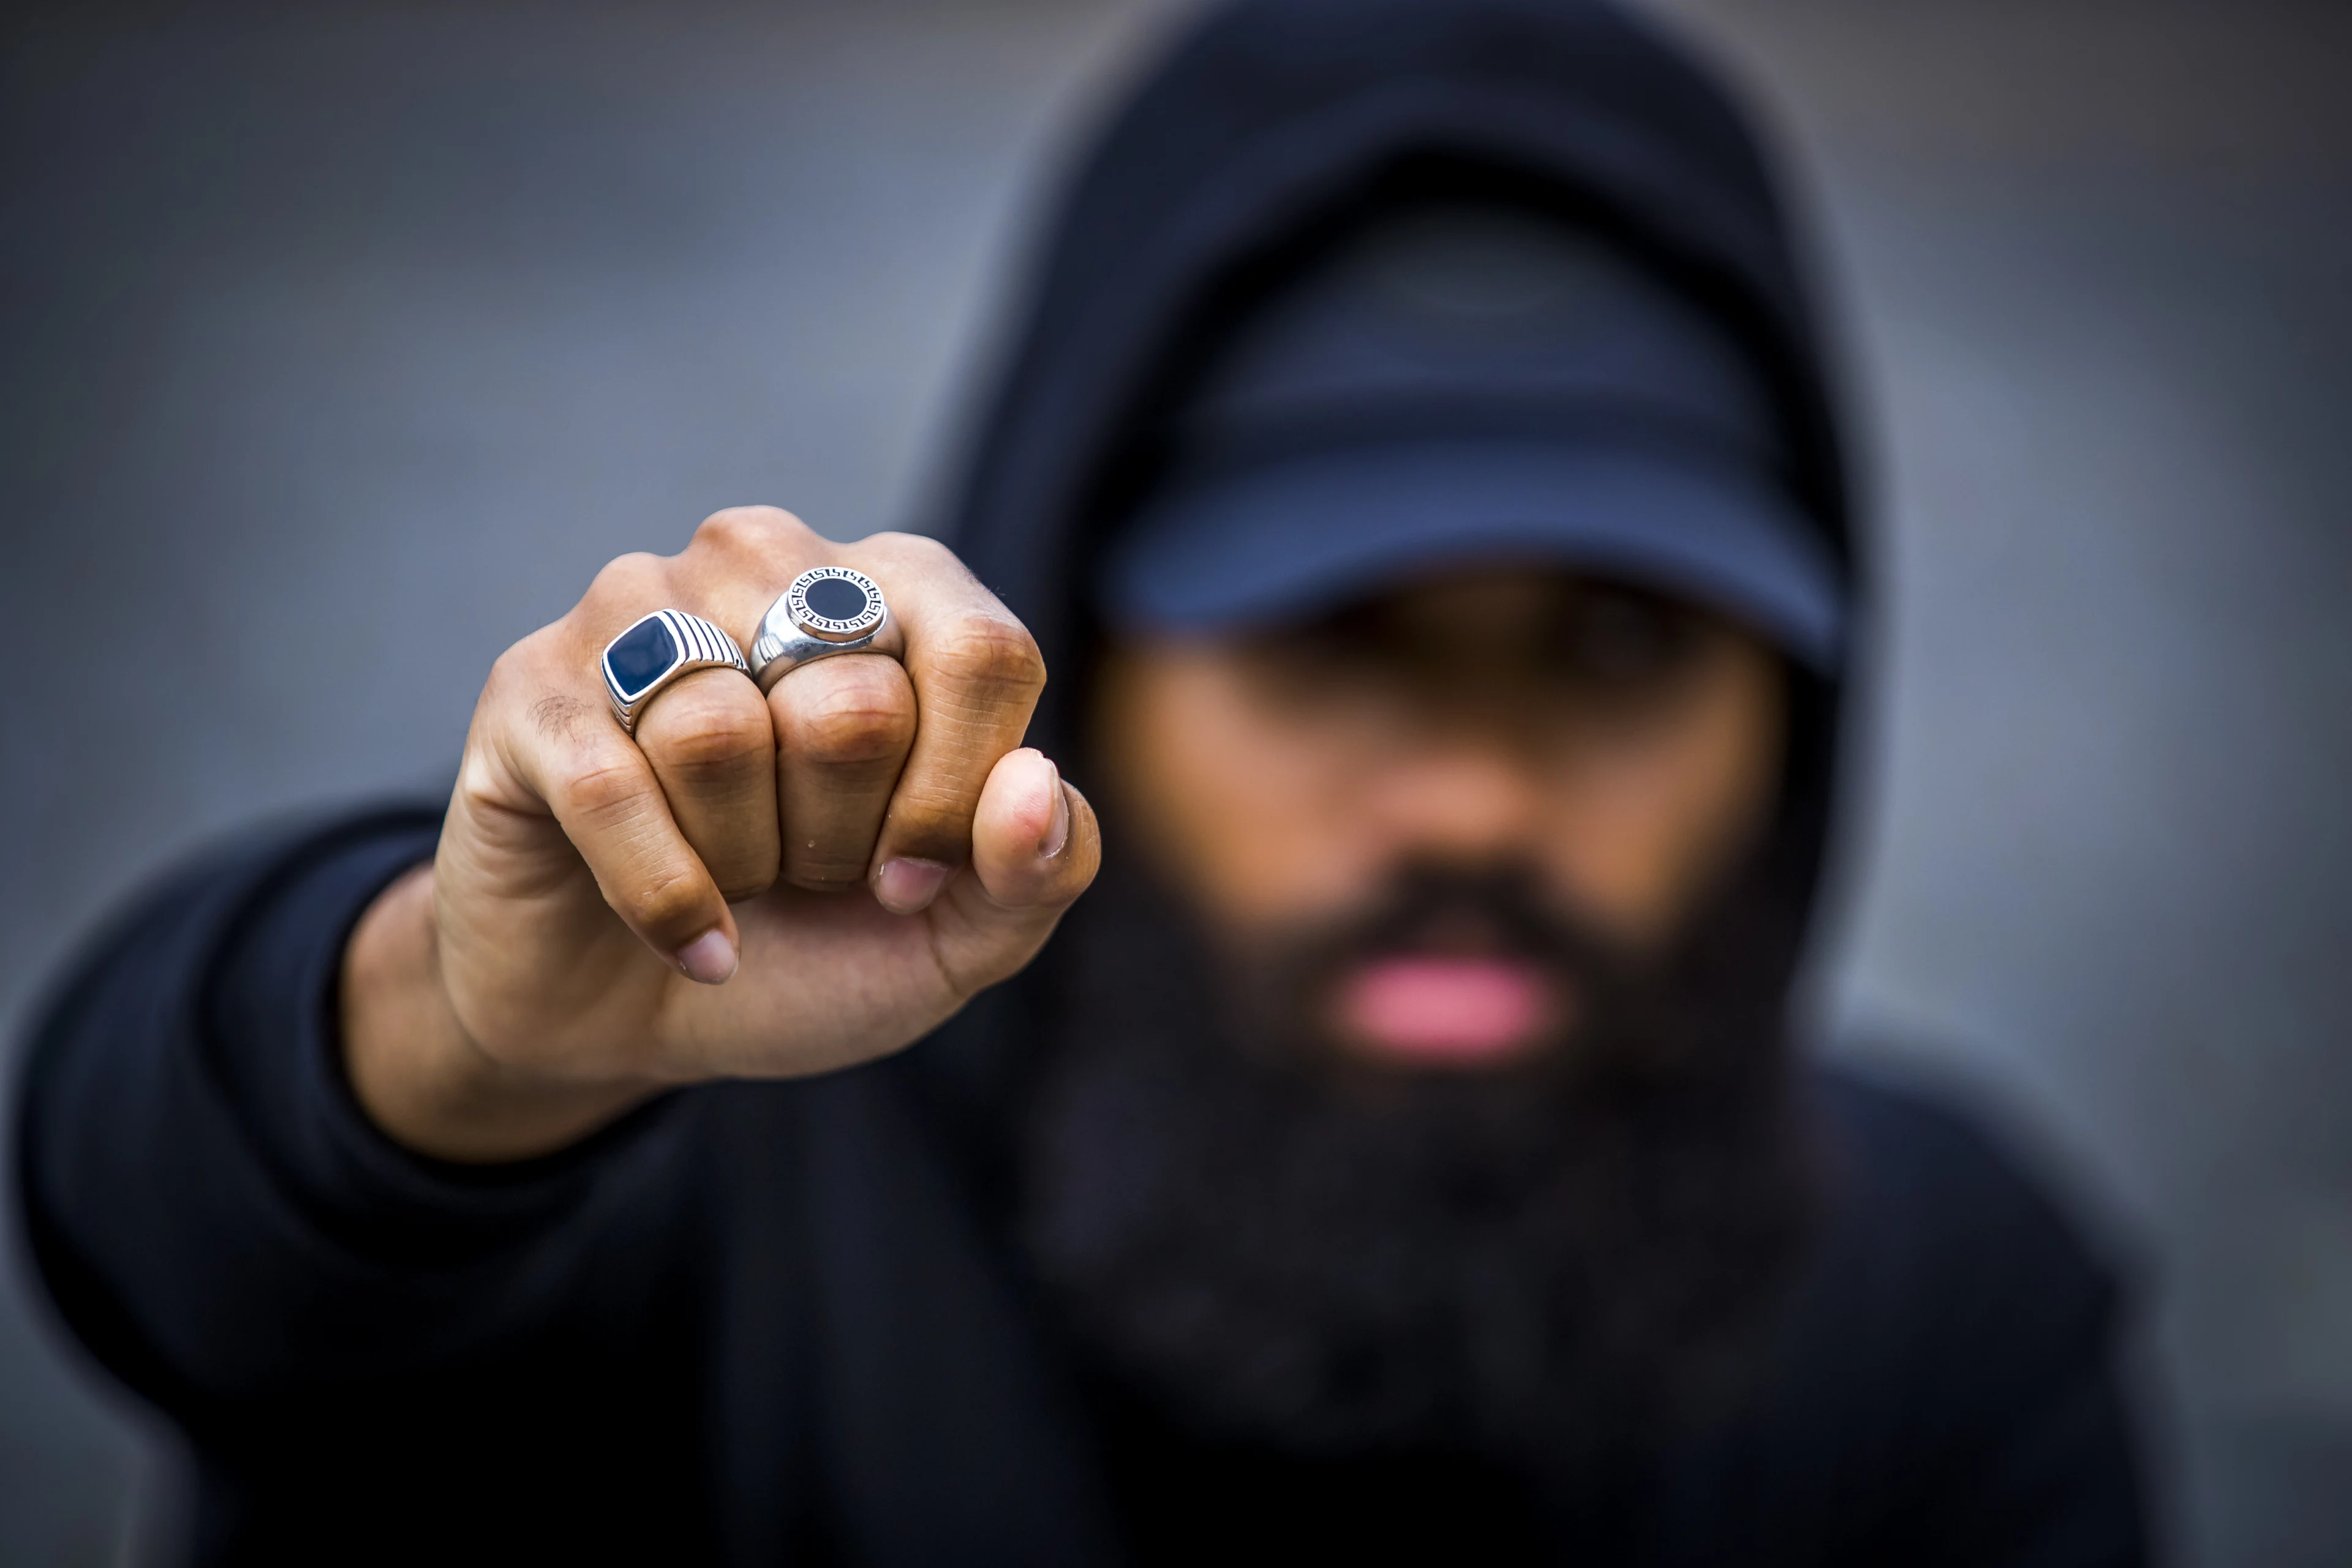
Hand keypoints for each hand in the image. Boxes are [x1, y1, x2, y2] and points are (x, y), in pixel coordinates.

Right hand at [342, 507, 1098, 1159]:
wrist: (638, 1011)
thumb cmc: (814, 946)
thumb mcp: (959, 936)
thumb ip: (1040, 868)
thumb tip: (1037, 783)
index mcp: (900, 588)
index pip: (981, 655)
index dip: (954, 802)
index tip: (912, 881)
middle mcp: (769, 560)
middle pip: (852, 705)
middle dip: (838, 840)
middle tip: (802, 868)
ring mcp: (638, 608)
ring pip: (721, 736)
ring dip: (742, 862)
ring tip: (734, 873)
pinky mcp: (531, 688)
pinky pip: (610, 789)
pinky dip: (664, 899)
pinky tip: (691, 942)